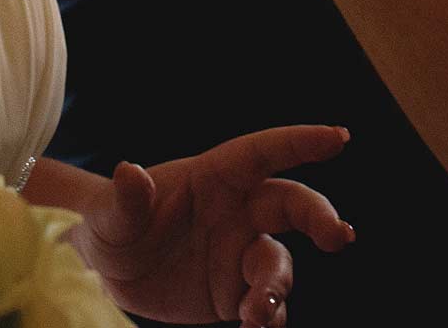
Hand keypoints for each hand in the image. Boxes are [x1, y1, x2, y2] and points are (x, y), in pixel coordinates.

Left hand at [69, 125, 353, 326]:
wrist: (113, 272)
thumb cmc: (112, 225)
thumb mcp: (108, 214)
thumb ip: (123, 199)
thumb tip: (129, 173)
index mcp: (214, 177)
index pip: (261, 153)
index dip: (299, 142)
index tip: (338, 138)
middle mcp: (238, 211)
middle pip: (292, 205)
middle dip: (320, 217)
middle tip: (339, 237)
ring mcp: (242, 252)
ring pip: (277, 265)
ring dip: (275, 288)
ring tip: (255, 316)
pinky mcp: (237, 292)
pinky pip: (265, 303)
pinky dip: (267, 318)